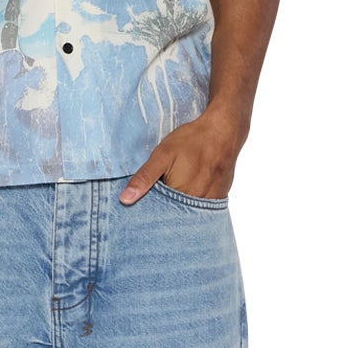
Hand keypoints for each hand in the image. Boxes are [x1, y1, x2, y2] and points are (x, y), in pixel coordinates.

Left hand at [118, 110, 242, 204]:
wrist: (224, 131)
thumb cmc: (192, 141)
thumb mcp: (163, 155)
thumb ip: (144, 177)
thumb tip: (125, 199)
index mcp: (182, 196)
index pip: (160, 215)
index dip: (150, 212)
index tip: (142, 207)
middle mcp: (199, 204)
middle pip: (176, 216)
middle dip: (165, 212)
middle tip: (160, 195)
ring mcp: (211, 202)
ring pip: (189, 213)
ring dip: (180, 208)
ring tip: (175, 192)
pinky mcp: (219, 197)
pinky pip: (202, 207)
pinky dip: (193, 203)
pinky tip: (188, 191)